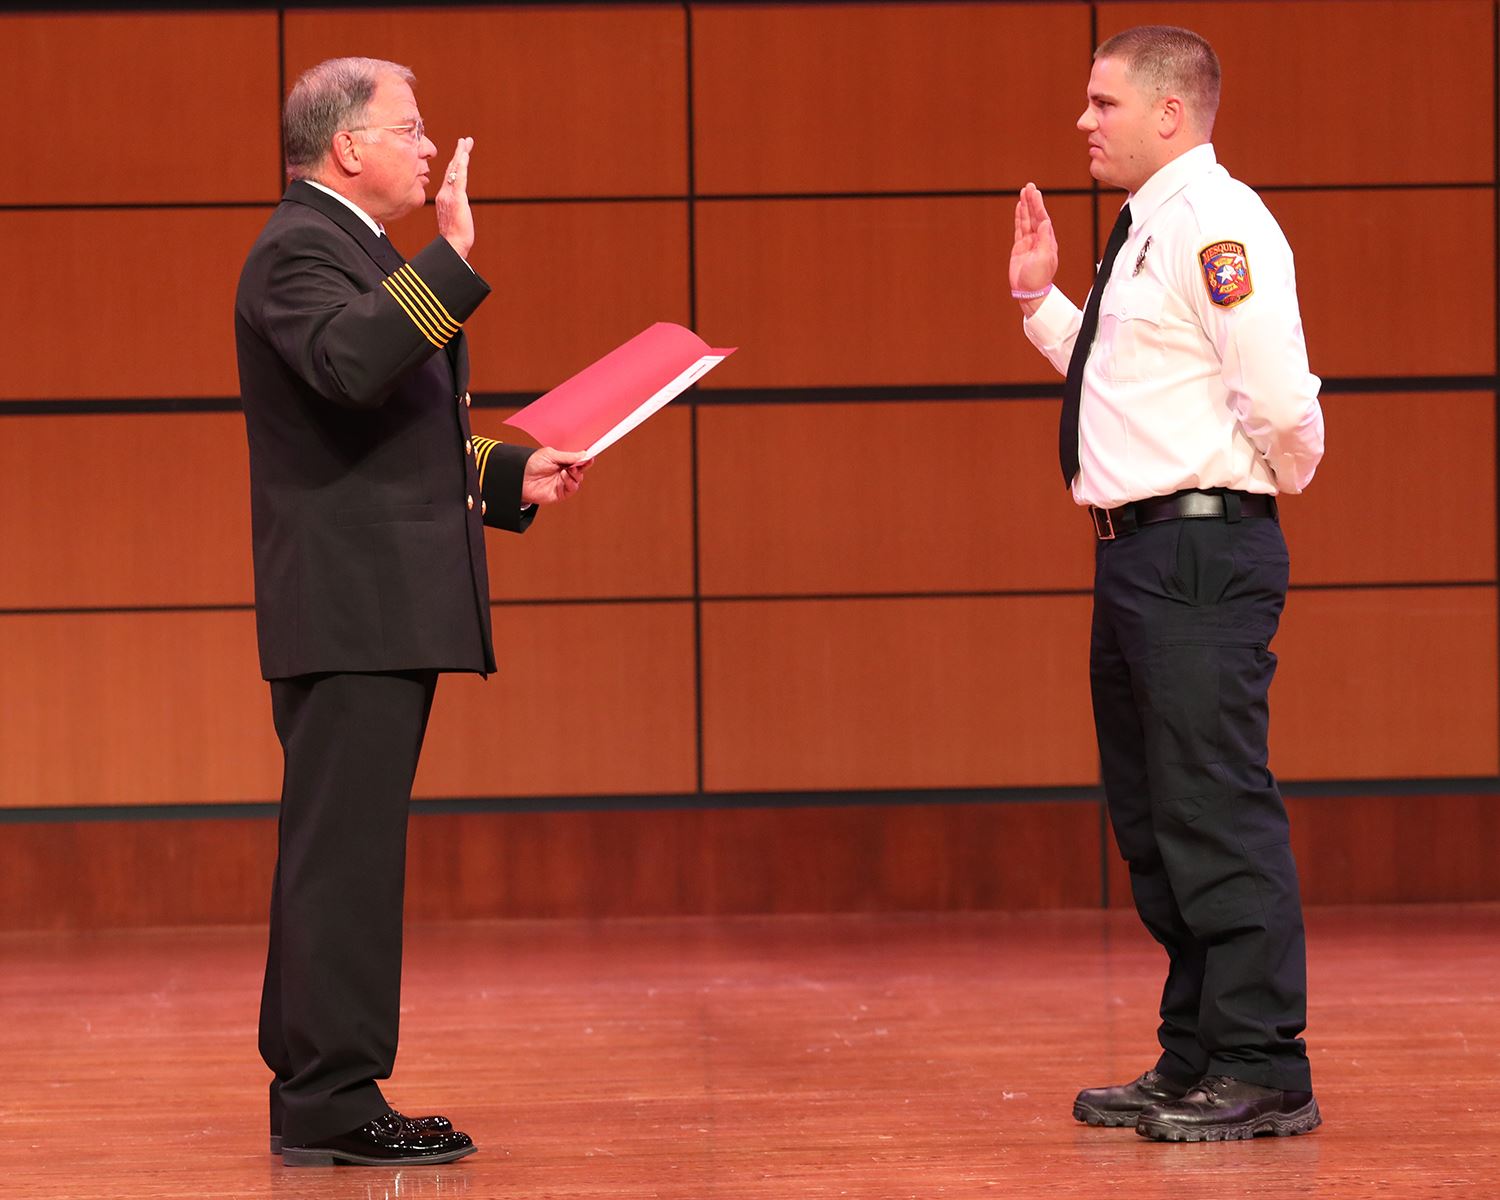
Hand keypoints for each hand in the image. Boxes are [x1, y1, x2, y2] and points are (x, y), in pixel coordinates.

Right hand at [435, 137, 474, 259]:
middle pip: (452, 168)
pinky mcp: (457, 199)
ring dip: (461, 154)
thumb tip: (457, 205)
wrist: (452, 245)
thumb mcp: (454, 217)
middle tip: (465, 140)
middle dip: (459, 153)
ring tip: (466, 142)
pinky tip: (464, 155)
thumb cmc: (454, 236)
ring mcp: (449, 195)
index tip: (461, 151)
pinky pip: (459, 179)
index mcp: (444, 197)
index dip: (455, 162)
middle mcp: (444, 193)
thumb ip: (454, 207)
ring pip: (455, 170)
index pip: (450, 175)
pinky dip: (461, 166)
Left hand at [522, 447, 592, 505]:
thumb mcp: (550, 455)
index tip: (590, 457)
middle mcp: (564, 472)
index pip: (577, 460)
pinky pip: (572, 489)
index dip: (585, 459)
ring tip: (568, 470)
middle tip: (578, 463)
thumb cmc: (531, 464)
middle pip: (580, 470)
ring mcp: (562, 483)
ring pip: (578, 480)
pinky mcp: (560, 493)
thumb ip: (567, 456)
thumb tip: (584, 455)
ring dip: (576, 474)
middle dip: (582, 466)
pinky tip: (564, 476)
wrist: (518, 477)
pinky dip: (571, 482)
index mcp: (562, 461)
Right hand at [1011, 182, 1058, 310]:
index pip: (1042, 219)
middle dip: (1032, 201)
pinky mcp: (1019, 247)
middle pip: (1035, 216)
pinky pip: (1019, 228)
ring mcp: (1029, 242)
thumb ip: (1044, 240)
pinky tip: (1019, 207)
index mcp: (1047, 241)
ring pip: (1027, 220)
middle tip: (1029, 186)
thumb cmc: (1038, 278)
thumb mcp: (1044, 258)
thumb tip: (1044, 222)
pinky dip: (1019, 217)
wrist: (1029, 292)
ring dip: (1026, 206)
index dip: (1038, 206)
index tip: (1035, 194)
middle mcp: (1039, 239)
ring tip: (1023, 192)